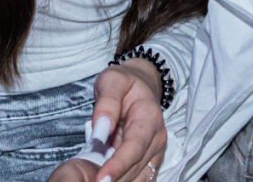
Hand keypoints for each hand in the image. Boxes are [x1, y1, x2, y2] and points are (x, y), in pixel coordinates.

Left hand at [51, 60, 166, 181]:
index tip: (101, 178)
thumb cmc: (125, 83)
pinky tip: (106, 180)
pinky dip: (122, 181)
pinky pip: (138, 179)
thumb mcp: (112, 80)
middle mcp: (157, 138)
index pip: (134, 146)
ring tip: (95, 181)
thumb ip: (107, 101)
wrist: (141, 86)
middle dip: (115, 179)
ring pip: (138, 177)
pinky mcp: (150, 161)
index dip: (119, 164)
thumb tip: (102, 126)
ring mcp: (156, 152)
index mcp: (149, 118)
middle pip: (136, 167)